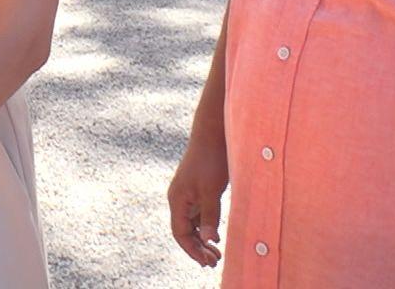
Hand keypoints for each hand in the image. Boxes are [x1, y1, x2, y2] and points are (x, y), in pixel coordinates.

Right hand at [168, 118, 227, 266]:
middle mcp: (179, 198)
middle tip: (214, 262)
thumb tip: (209, 241)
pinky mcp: (198, 188)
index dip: (192, 250)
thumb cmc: (210, 160)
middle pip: (184, 231)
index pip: (180, 233)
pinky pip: (198, 214)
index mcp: (177, 199)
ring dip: (202, 239)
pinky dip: (206, 227)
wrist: (213, 132)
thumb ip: (210, 217)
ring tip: (216, 253)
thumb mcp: (212, 191)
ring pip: (192, 224)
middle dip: (197, 248)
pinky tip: (216, 234)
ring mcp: (188, 193)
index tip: (207, 262)